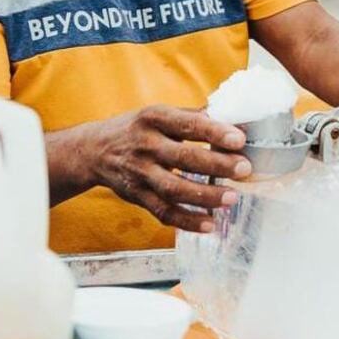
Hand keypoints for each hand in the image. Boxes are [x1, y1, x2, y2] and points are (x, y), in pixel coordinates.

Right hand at [87, 106, 251, 231]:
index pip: (188, 125)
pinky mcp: (137, 196)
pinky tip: (209, 224)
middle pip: (183, 158)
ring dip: (205, 195)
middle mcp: (145, 145)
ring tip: (232, 198)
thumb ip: (193, 118)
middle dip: (217, 165)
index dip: (214, 132)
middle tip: (244, 168)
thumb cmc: (138, 129)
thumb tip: (235, 120)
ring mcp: (139, 173)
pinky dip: (187, 220)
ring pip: (174, 189)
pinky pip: (163, 212)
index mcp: (154, 118)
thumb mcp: (160, 114)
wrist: (94, 150)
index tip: (239, 139)